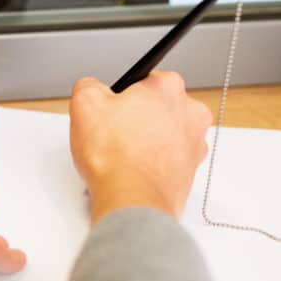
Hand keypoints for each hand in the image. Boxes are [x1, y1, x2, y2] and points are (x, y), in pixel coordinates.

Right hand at [70, 71, 211, 221]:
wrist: (131, 200)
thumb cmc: (115, 156)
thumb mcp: (85, 103)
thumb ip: (89, 85)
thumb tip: (91, 87)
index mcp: (167, 87)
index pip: (142, 81)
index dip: (120, 97)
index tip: (110, 110)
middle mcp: (190, 112)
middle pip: (155, 107)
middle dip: (136, 118)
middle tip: (113, 134)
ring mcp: (195, 142)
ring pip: (163, 134)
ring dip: (145, 141)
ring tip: (122, 156)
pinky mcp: (192, 170)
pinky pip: (167, 159)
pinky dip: (152, 163)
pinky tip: (132, 171)